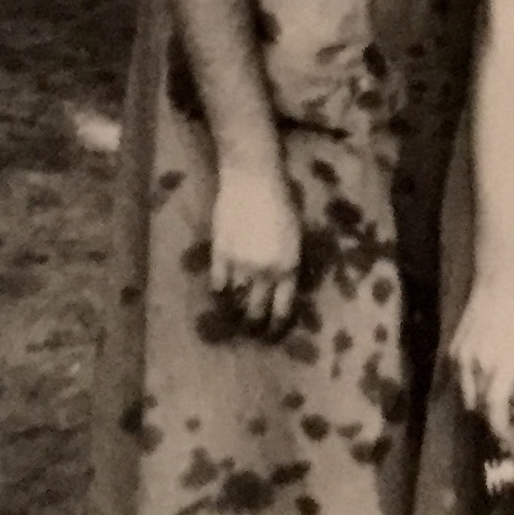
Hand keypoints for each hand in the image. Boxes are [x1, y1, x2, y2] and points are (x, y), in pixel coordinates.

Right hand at [209, 162, 300, 333]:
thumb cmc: (283, 203)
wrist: (254, 180)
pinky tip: (220, 295)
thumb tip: (281, 288)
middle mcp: (265, 272)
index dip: (276, 326)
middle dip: (254, 324)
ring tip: (234, 316)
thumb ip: (289, 264)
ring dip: (235, 311)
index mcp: (289, 268)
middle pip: (256, 311)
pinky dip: (219, 293)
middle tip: (251, 328)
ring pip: (235, 301)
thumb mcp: (295, 237)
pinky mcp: (220, 255)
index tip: (272, 334)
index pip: (282, 309)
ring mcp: (240, 265)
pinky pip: (218, 285)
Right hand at [448, 282, 513, 439]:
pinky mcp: (452, 355)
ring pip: (469, 402)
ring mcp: (461, 361)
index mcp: (504, 367)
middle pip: (483, 412)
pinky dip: (474, 394)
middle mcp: (478, 366)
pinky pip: (461, 386)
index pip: (497, 413)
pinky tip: (490, 389)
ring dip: (485, 412)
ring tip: (503, 410)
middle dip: (498, 428)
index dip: (505, 436)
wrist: (500, 287)